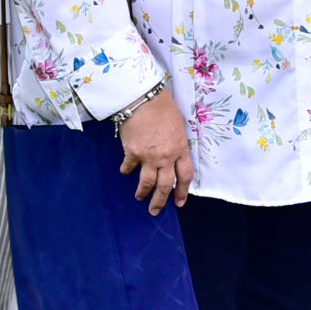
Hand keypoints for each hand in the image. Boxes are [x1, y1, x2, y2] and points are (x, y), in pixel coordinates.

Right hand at [116, 91, 193, 214]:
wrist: (143, 98)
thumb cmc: (163, 107)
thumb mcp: (179, 125)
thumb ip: (178, 142)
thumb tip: (175, 152)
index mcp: (180, 150)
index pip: (185, 176)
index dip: (183, 191)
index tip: (180, 202)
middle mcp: (166, 157)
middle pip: (165, 186)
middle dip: (160, 201)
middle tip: (155, 211)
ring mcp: (149, 157)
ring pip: (147, 183)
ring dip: (142, 192)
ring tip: (139, 197)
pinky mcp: (132, 152)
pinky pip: (129, 167)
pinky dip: (126, 171)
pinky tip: (125, 171)